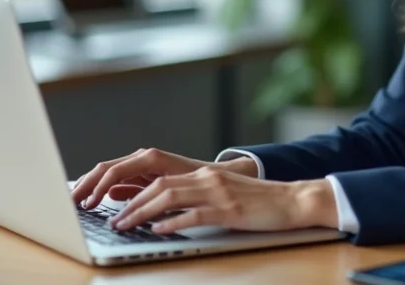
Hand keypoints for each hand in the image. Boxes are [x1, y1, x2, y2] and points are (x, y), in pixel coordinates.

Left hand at [108, 166, 337, 233]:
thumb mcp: (222, 193)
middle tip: (113, 220)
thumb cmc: (257, 202)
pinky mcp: (229, 210)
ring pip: (170, 197)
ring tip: (125, 225)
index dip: (133, 191)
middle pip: (158, 185)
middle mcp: (207, 179)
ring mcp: (218, 193)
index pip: (159, 178)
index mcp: (204, 174)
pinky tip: (158, 230)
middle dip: (130, 203)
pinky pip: (194, 214)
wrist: (292, 200)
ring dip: (143, 212)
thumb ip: (195, 198)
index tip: (115, 206)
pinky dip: (172, 222)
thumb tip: (162, 212)